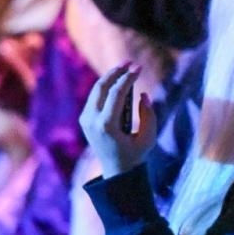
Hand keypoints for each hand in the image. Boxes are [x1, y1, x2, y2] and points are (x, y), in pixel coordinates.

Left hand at [78, 62, 157, 176]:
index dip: (128, 78)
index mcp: (106, 125)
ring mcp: (85, 119)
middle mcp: (92, 120)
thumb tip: (142, 95)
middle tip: (130, 62)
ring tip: (124, 67)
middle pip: (102, 87)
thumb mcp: (148, 138)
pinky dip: (106, 86)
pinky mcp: (85, 119)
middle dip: (116, 72)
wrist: (115, 171)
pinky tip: (117, 79)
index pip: (116, 93)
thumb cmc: (135, 155)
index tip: (139, 68)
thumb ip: (148, 115)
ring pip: (96, 89)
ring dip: (110, 77)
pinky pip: (95, 96)